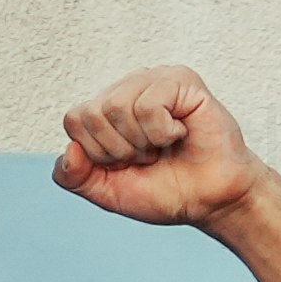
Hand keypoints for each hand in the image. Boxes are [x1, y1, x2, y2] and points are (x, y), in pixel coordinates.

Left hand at [55, 66, 276, 231]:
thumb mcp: (108, 192)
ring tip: (164, 146)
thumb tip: (69, 149)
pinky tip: (179, 134)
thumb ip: (75, 178)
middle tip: (149, 156)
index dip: (97, 153)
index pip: (74, 119)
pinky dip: (162, 132)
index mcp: (107, 108)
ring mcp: (154, 79)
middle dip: (120, 150)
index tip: (126, 163)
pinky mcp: (181, 80)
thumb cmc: (166, 191)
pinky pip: (149, 105)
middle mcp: (127, 88)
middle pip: (93, 113)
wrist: (211, 201)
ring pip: (117, 107)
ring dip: (142, 142)